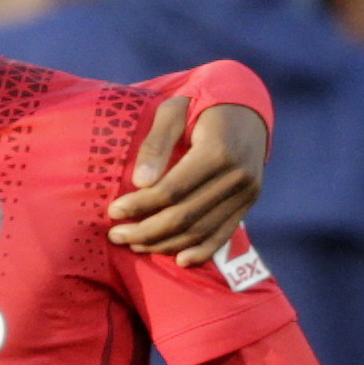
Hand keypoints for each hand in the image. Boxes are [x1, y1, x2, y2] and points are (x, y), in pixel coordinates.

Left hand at [108, 96, 269, 264]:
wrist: (246, 107)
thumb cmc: (200, 105)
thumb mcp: (173, 109)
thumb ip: (156, 144)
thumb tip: (140, 183)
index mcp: (217, 151)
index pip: (172, 191)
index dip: (140, 206)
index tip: (113, 212)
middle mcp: (237, 176)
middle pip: (184, 217)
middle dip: (146, 231)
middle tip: (116, 235)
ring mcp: (247, 192)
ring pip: (201, 231)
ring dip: (165, 244)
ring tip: (136, 244)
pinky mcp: (250, 202)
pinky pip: (224, 234)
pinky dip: (200, 251)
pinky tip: (177, 259)